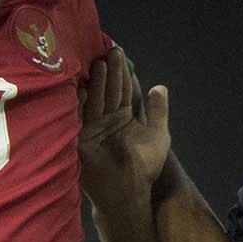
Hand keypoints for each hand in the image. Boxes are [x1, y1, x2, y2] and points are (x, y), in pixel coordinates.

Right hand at [78, 48, 170, 201]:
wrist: (127, 192)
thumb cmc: (144, 167)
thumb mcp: (157, 135)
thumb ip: (158, 111)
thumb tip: (160, 87)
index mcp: (125, 116)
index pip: (125, 88)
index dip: (124, 71)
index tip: (120, 51)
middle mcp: (108, 118)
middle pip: (111, 90)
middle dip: (112, 70)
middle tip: (111, 49)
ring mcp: (94, 126)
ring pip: (98, 98)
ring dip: (100, 80)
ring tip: (102, 60)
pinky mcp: (82, 136)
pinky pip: (84, 114)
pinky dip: (85, 99)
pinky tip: (86, 83)